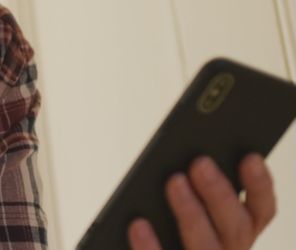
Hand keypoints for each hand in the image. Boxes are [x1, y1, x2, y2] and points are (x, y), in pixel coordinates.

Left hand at [128, 154, 275, 248]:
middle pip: (234, 227)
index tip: (250, 157)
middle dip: (219, 193)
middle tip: (200, 163)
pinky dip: (151, 246)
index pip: (261, 210)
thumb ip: (191, 185)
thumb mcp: (185, 202)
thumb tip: (185, 160)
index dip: (259, 186)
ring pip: (206, 246)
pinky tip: (138, 224)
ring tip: (174, 182)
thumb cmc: (163, 224)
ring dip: (192, 213)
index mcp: (237, 231)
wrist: (144, 246)